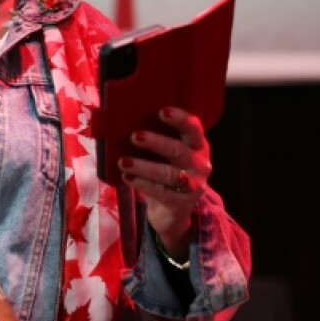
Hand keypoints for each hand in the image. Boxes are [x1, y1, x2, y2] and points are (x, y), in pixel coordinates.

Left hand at [119, 107, 210, 258]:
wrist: (173, 209)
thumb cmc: (165, 169)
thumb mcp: (164, 153)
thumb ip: (152, 136)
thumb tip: (119, 120)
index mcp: (197, 144)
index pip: (193, 128)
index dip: (180, 119)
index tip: (162, 111)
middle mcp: (200, 163)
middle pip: (179, 150)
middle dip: (156, 142)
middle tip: (135, 136)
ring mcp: (194, 185)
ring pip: (169, 173)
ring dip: (143, 166)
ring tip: (123, 162)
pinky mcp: (182, 202)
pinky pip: (161, 192)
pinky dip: (142, 184)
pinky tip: (127, 178)